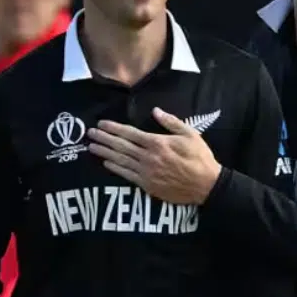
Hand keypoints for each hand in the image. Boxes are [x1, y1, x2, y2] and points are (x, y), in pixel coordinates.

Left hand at [87, 108, 221, 204]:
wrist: (206, 185)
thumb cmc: (200, 158)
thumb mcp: (190, 134)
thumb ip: (171, 122)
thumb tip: (155, 111)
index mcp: (158, 143)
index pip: (130, 133)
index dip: (114, 128)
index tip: (101, 124)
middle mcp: (148, 157)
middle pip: (121, 146)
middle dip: (103, 139)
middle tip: (89, 134)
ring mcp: (146, 172)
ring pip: (120, 160)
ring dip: (104, 153)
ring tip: (91, 147)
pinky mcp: (147, 185)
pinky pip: (127, 175)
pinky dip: (115, 169)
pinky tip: (106, 163)